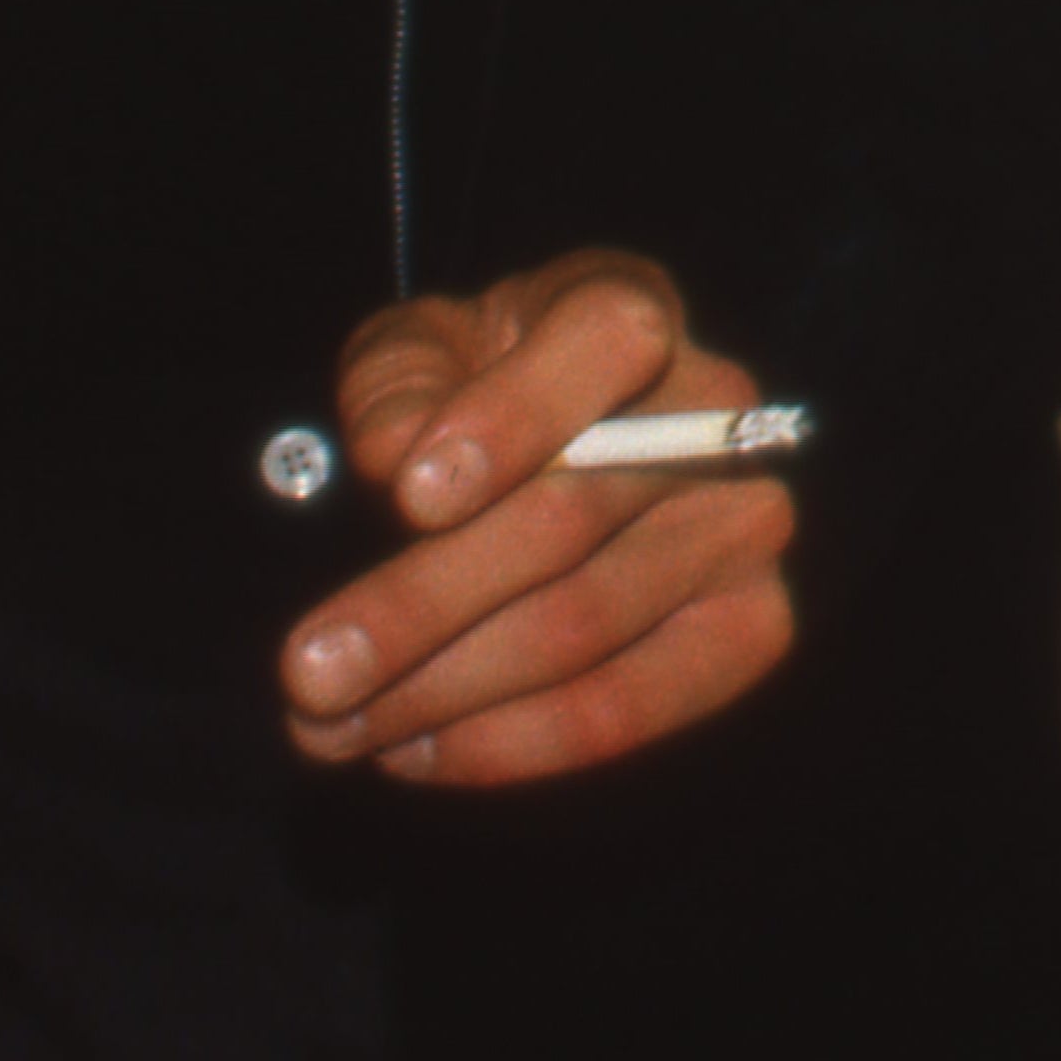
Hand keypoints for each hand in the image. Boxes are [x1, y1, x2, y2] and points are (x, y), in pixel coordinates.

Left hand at [277, 252, 796, 789]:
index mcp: (628, 309)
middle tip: (308, 674)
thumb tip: (396, 453)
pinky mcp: (752, 625)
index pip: (606, 340)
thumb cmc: (462, 399)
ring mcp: (745, 522)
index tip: (411, 495)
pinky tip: (418, 751)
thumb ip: (397, 385)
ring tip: (330, 728)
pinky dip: (513, 743)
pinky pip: (634, 704)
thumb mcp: (410, 361)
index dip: (515, 416)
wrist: (543, 465)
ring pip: (586, 621)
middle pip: (571, 514)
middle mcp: (717, 411)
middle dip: (422, 605)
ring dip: (443, 691)